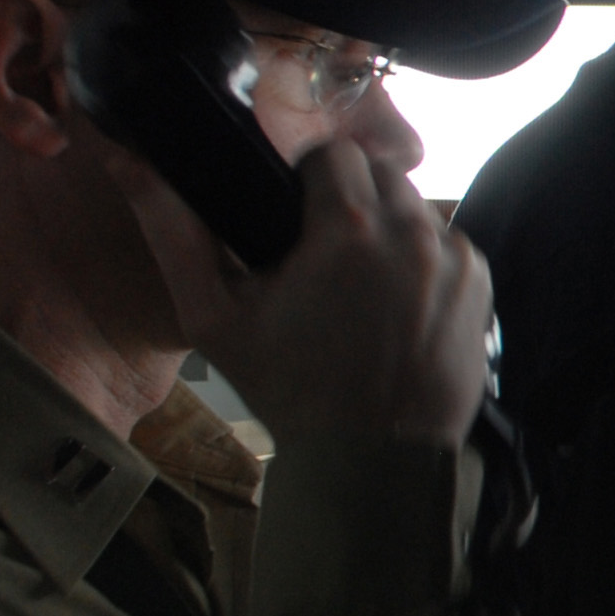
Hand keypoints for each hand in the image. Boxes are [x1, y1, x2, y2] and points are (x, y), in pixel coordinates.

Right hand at [99, 135, 493, 449]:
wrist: (369, 463)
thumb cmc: (288, 392)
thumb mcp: (213, 319)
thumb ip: (174, 234)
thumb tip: (135, 167)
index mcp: (348, 228)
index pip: (332, 151)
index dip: (308, 173)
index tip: (294, 206)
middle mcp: (412, 235)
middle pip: (381, 173)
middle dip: (350, 196)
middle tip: (322, 244)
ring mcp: (454, 263)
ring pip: (418, 208)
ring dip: (389, 227)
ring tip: (358, 279)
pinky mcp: (479, 289)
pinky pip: (449, 247)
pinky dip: (422, 262)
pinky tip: (394, 302)